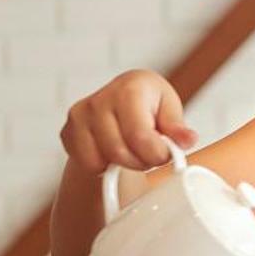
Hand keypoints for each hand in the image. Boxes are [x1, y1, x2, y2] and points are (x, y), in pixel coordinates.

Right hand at [60, 69, 197, 171]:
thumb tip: (187, 139)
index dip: (156, 154)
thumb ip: (177, 126)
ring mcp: (80, 115)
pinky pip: (86, 164)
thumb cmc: (149, 102)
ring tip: (135, 151)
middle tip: (151, 154)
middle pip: (119, 152)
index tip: (166, 153)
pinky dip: (104, 166)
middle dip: (141, 162)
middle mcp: (100, 99)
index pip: (139, 136)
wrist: (122, 98)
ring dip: (123, 165)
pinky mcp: (67, 131)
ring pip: (100, 161)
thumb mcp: (170, 108)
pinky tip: (115, 152)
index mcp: (129, 89)